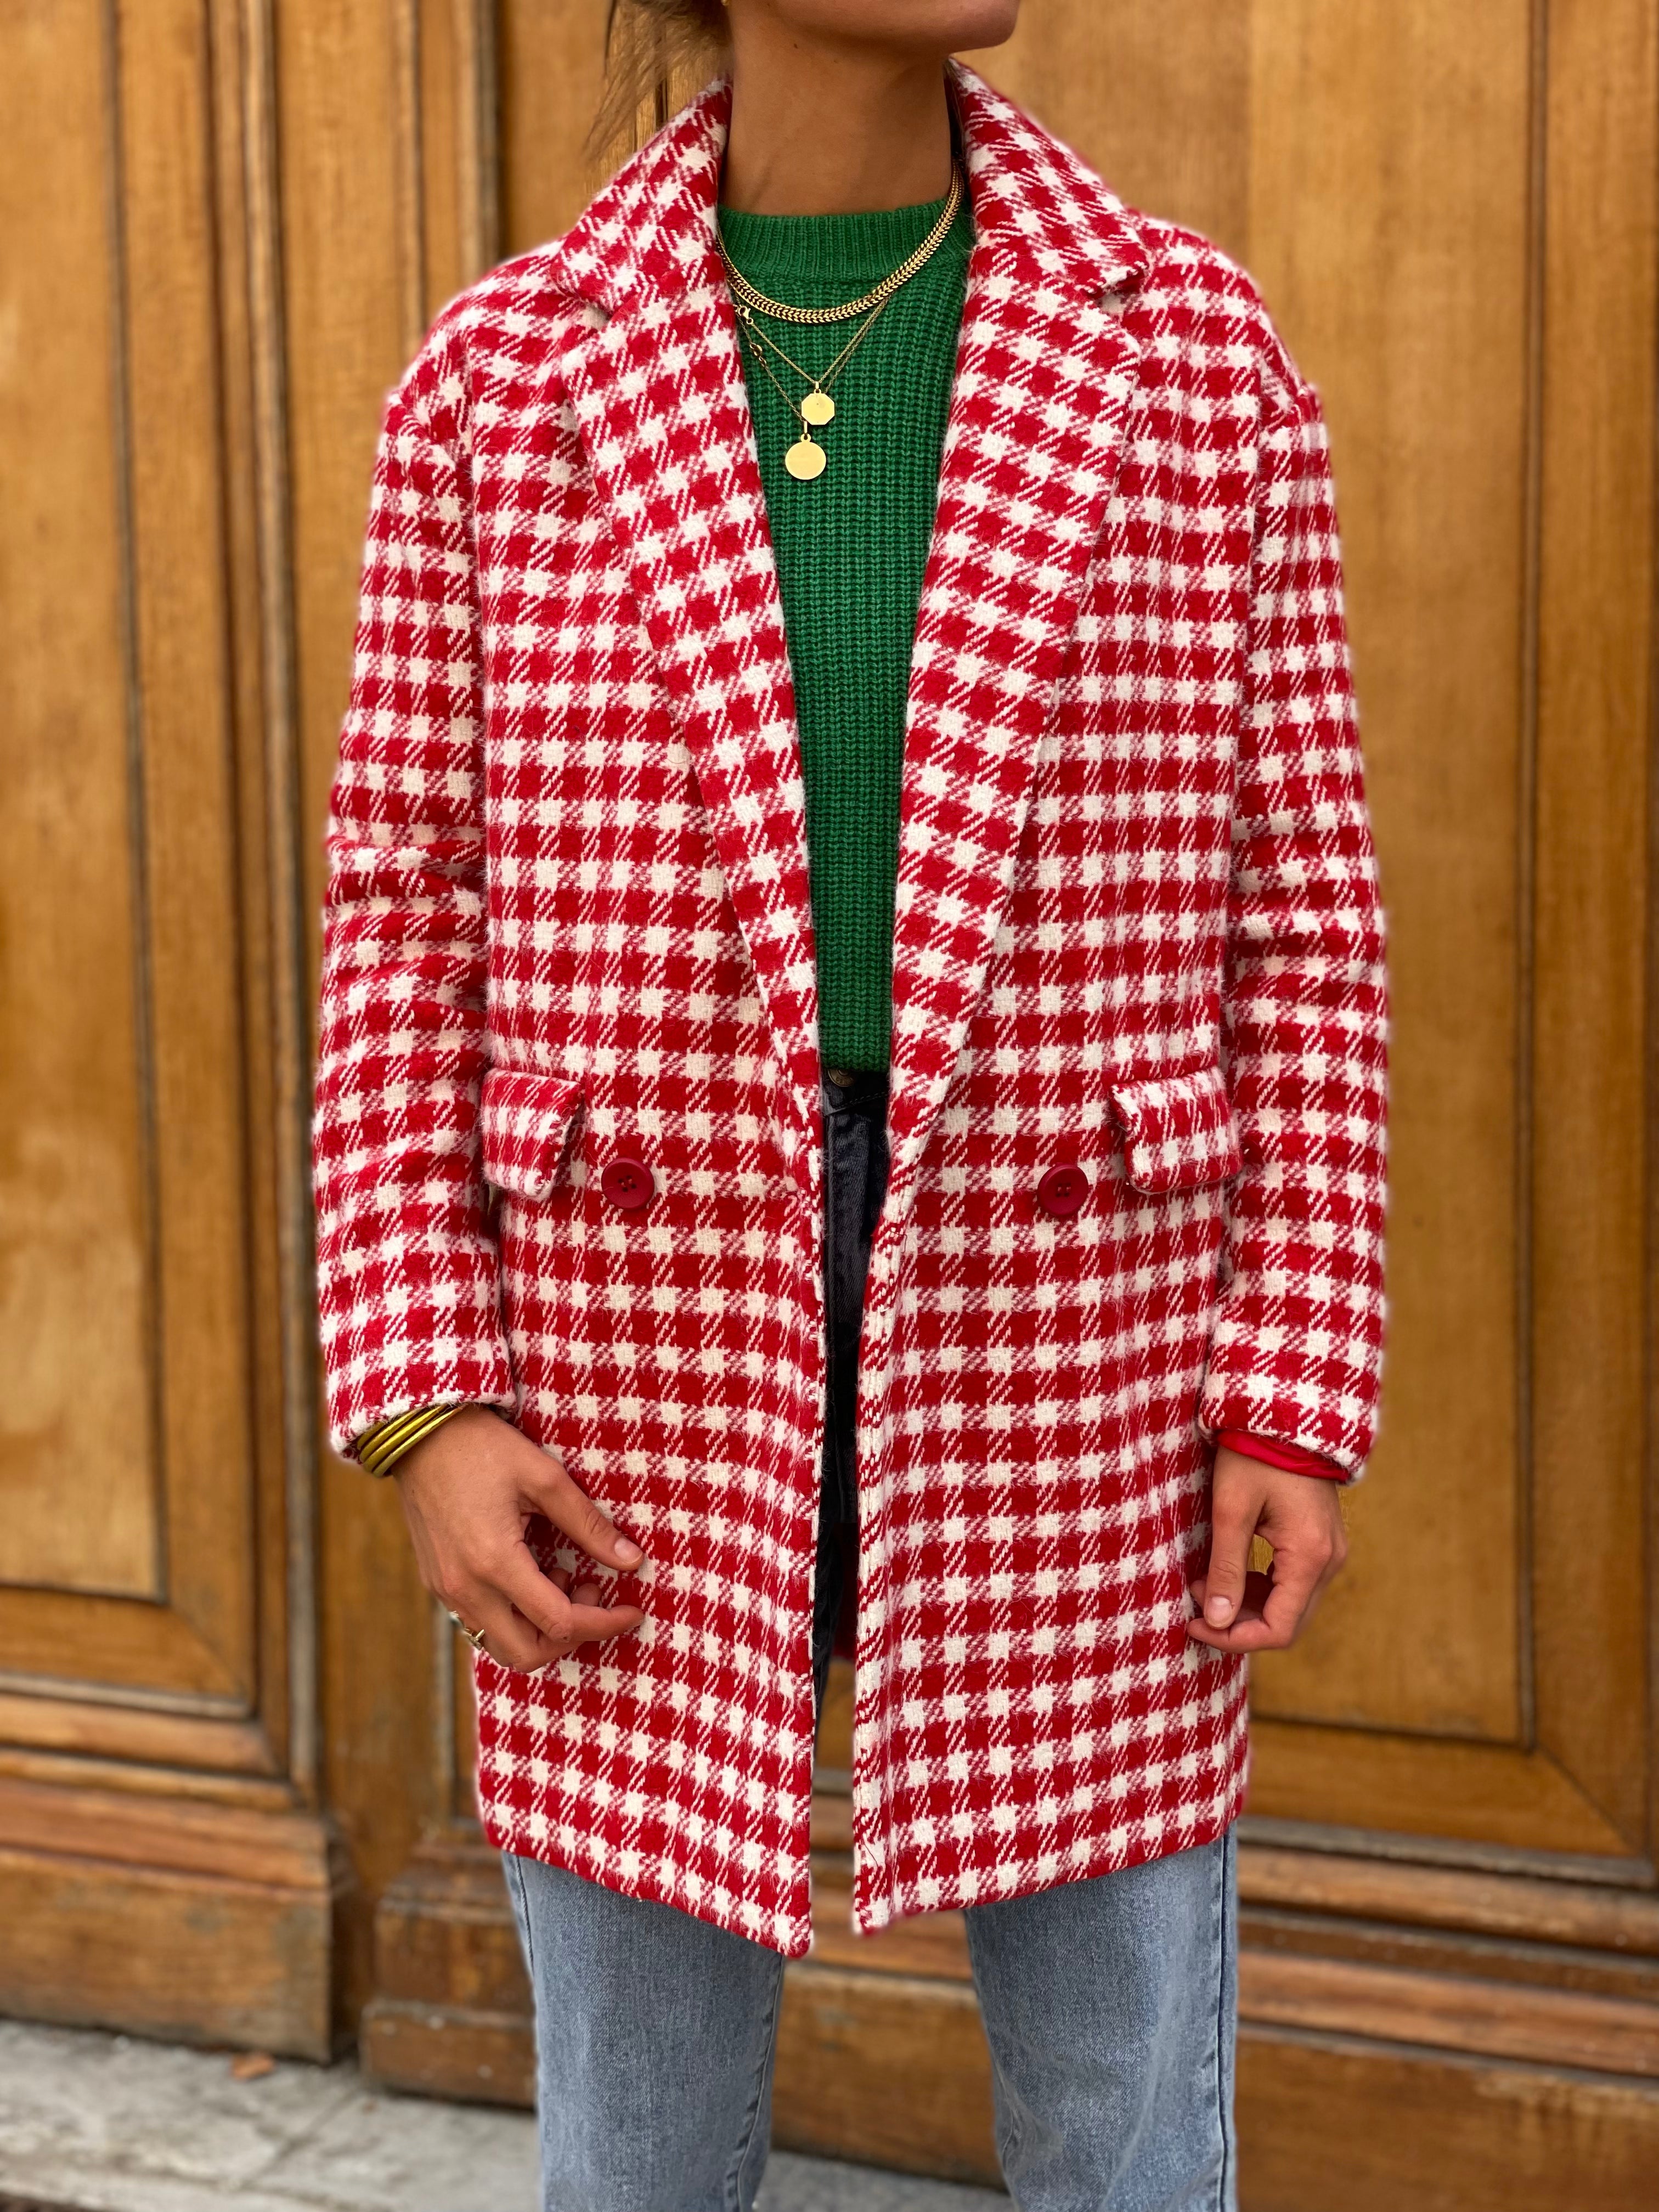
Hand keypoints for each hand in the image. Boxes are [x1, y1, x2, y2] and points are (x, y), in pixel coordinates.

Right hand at [394, 1407, 646, 1670]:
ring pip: (500, 1644)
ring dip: (541, 1628)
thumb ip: (589, 1525)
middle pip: (526, 1653)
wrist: (419, 1431)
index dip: (604, 1623)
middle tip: (594, 1591)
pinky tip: (533, 1573)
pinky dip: (515, 1616)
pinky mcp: (437, 1583)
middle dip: (571, 1636)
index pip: (558, 1622)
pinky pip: (481, 1623)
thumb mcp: (545, 1477)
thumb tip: (631, 1560)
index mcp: (495, 1563)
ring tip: (563, 1576)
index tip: (633, 1611)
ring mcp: (446, 1590)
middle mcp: (465, 1588)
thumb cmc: (483, 1447)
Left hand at [1185, 1446, 1347, 1652]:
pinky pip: (1292, 1582)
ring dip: (1246, 1603)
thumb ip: (1226, 1568)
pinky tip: (1227, 1568)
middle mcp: (1329, 1560)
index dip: (1234, 1638)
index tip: (1194, 1625)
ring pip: (1289, 1604)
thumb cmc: (1255, 1455)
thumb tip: (1216, 1621)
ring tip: (1205, 1580)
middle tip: (1196, 1600)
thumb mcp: (1231, 1510)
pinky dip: (1259, 1586)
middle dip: (1237, 1621)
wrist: (1284, 1412)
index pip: (1279, 1629)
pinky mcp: (1320, 1540)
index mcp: (1310, 1556)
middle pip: (1287, 1621)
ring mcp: (1329, 1551)